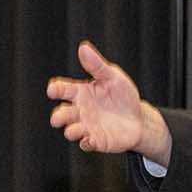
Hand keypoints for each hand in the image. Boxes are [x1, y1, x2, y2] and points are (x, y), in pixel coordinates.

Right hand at [46, 41, 170, 164]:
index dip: (55, 89)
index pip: (63, 90)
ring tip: (74, 130)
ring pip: (71, 130)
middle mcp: (80, 110)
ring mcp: (87, 126)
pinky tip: (90, 139)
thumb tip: (83, 47)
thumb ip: (96, 65)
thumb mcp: (112, 77)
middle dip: (58, 116)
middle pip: (62, 113)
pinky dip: (86, 142)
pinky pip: (87, 143)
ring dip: (71, 130)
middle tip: (58, 117)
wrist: (138, 118)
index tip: (53, 90)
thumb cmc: (123, 96)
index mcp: (81, 92)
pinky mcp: (96, 140)